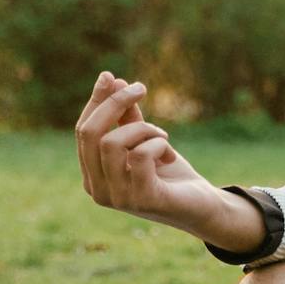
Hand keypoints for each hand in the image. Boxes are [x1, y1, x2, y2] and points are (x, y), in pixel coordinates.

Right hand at [76, 70, 227, 238]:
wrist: (201, 206)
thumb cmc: (169, 173)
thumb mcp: (144, 140)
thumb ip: (126, 117)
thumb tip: (112, 80)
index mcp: (92, 175)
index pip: (83, 131)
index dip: (96, 102)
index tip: (111, 76)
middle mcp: (97, 190)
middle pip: (90, 134)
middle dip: (114, 103)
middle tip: (140, 88)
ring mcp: (118, 198)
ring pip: (113, 142)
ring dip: (143, 128)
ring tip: (162, 137)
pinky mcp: (142, 200)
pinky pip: (141, 154)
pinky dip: (158, 144)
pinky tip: (169, 154)